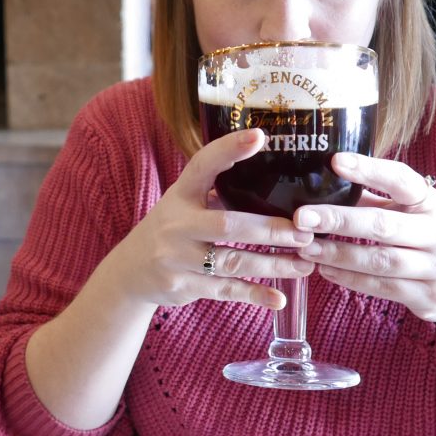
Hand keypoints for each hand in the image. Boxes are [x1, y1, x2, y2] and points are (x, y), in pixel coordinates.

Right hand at [104, 129, 314, 309]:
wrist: (130, 271)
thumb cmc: (170, 230)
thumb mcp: (183, 203)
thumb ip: (217, 192)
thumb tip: (273, 175)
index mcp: (180, 195)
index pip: (203, 165)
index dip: (228, 149)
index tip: (259, 136)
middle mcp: (176, 224)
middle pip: (228, 225)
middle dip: (270, 230)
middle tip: (305, 232)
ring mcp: (177, 258)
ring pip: (232, 262)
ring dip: (272, 265)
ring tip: (304, 264)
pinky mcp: (182, 286)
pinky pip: (225, 290)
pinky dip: (254, 295)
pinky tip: (279, 299)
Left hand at [292, 153, 435, 321]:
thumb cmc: (429, 241)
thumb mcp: (413, 215)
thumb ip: (375, 201)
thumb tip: (325, 182)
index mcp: (432, 203)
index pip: (401, 180)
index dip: (369, 169)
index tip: (335, 161)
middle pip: (383, 225)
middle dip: (339, 219)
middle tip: (302, 217)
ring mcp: (435, 267)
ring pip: (379, 260)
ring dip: (337, 254)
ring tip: (305, 247)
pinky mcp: (428, 297)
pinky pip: (381, 287)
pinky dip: (349, 278)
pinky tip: (324, 269)